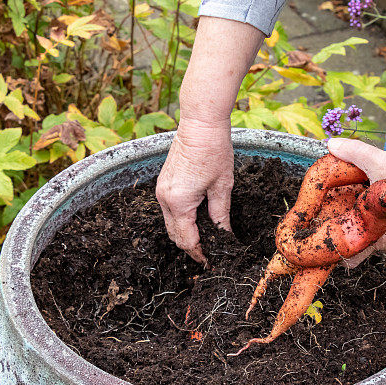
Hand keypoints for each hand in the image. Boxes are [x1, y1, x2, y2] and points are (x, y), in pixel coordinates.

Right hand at [156, 117, 233, 264]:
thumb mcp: (222, 187)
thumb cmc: (213, 151)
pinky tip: (197, 219)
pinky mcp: (163, 183)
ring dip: (186, 233)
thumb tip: (224, 236)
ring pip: (170, 224)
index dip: (199, 254)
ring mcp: (161, 190)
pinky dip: (181, 219)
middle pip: (175, 235)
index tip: (211, 261)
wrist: (200, 123)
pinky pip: (169, 210)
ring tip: (206, 238)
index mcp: (179, 202)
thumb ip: (220, 216)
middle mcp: (164, 199)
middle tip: (210, 253)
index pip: (187, 240)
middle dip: (191, 247)